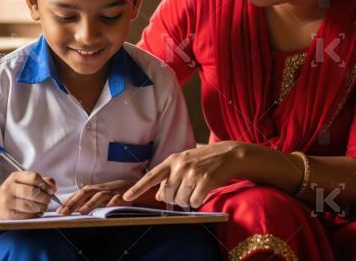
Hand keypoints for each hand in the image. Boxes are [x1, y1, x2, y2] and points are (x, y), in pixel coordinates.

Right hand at [0, 171, 56, 219]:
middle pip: (34, 192)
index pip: (34, 177)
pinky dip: (36, 214)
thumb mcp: (23, 181)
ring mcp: (8, 202)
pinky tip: (37, 212)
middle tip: (48, 200)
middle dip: (45, 197)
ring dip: (42, 207)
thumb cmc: (13, 190)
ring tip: (43, 206)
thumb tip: (53, 187)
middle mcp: (9, 188)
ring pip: (32, 205)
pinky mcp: (8, 215)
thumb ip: (41, 180)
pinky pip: (27, 215)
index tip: (52, 190)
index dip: (46, 184)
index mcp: (15, 177)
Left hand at [56, 180, 133, 214]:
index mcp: (98, 189)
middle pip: (86, 192)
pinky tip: (109, 206)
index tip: (59, 210)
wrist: (140, 184)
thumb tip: (77, 208)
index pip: (81, 193)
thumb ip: (92, 200)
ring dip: (91, 202)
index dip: (70, 200)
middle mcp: (104, 188)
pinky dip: (114, 201)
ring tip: (82, 211)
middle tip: (63, 212)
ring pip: (101, 195)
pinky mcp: (126, 194)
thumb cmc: (120, 191)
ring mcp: (114, 190)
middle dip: (74, 202)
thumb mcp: (105, 194)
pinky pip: (119, 197)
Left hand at [123, 141, 245, 208]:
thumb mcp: (185, 164)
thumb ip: (170, 177)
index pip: (151, 176)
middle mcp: (180, 166)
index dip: (138, 188)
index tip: (126, 197)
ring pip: (181, 201)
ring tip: (196, 190)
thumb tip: (157, 195)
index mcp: (173, 160)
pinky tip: (203, 193)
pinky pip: (194, 202)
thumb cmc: (205, 160)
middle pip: (168, 195)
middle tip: (186, 192)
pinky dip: (197, 202)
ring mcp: (193, 173)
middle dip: (175, 199)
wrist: (229, 154)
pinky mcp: (205, 180)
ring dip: (188, 201)